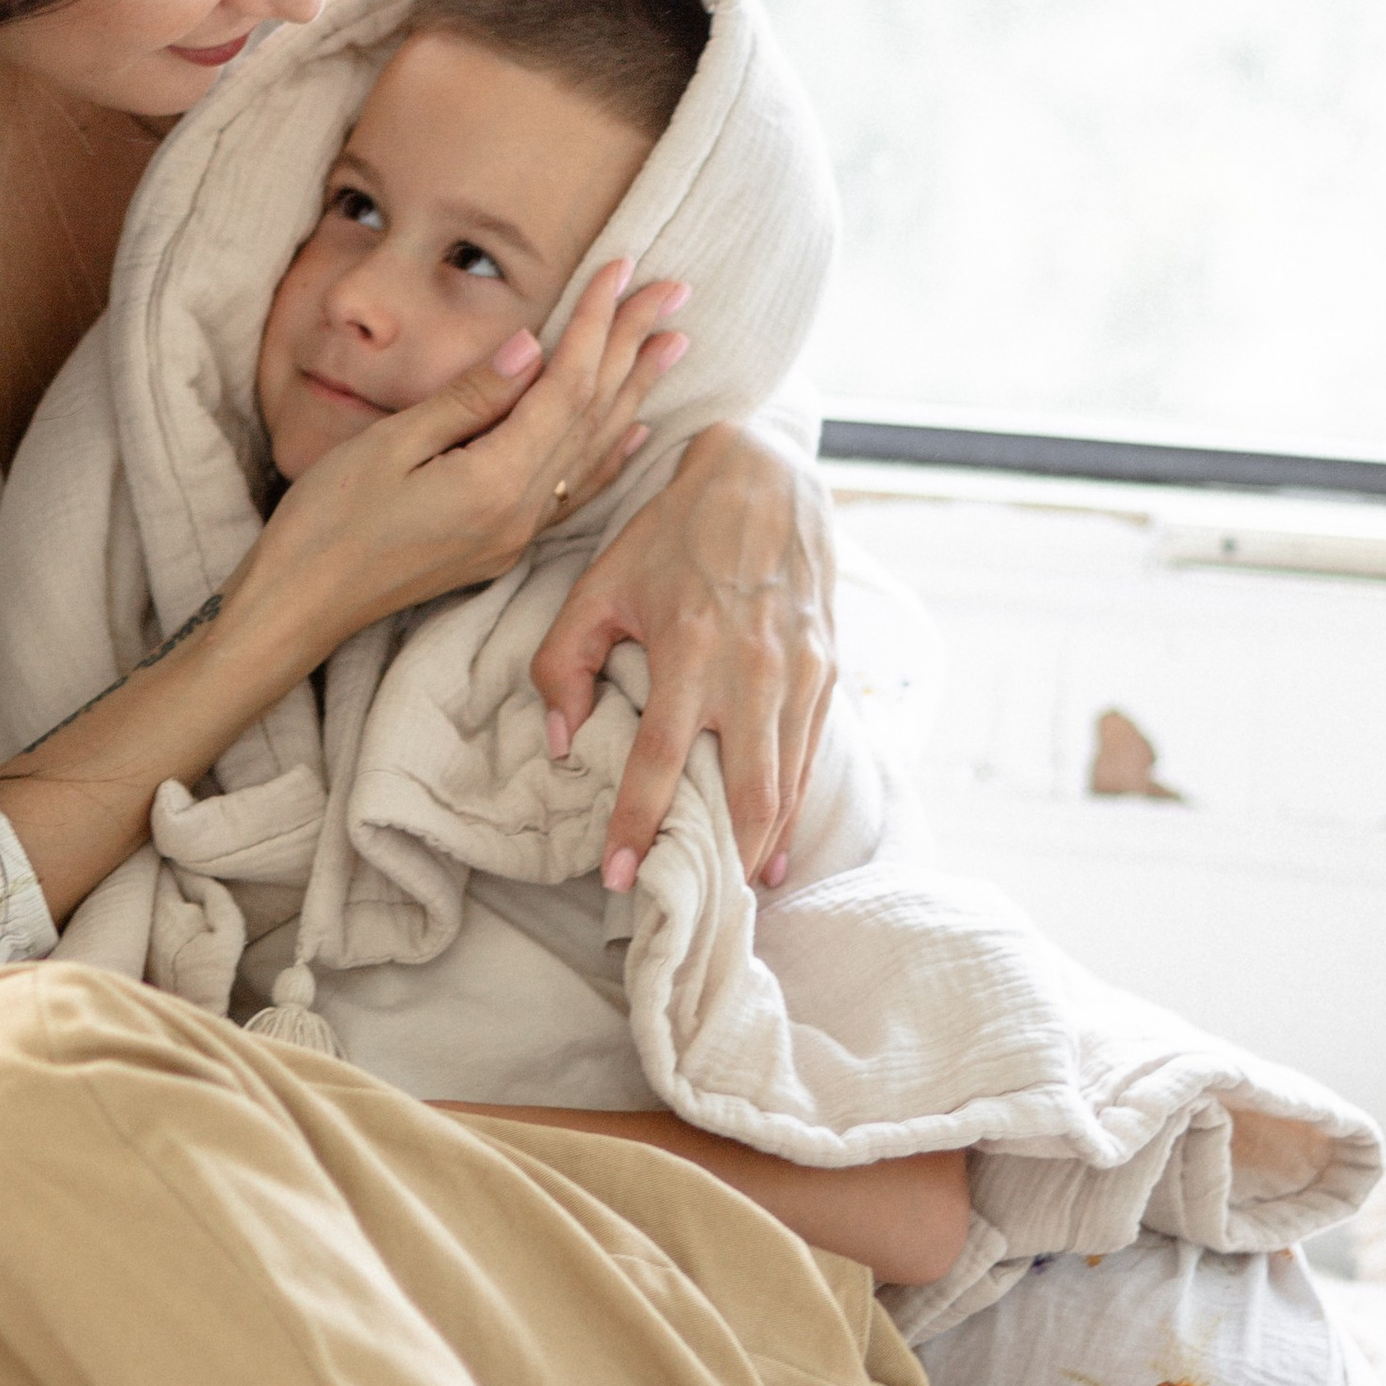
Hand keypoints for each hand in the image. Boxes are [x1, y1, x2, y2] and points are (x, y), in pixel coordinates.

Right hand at [238, 259, 688, 662]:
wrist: (299, 606)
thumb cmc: (327, 520)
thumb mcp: (389, 445)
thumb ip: (469, 399)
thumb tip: (532, 347)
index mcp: (493, 482)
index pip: (564, 386)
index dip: (596, 323)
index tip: (622, 268)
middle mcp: (519, 514)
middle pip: (593, 415)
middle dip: (632, 347)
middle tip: (675, 292)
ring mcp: (514, 536)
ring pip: (592, 453)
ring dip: (633, 394)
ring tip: (671, 346)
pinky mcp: (500, 547)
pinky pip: (573, 492)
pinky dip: (607, 456)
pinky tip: (634, 431)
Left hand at [530, 417, 835, 890]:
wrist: (767, 477)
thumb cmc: (671, 534)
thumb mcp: (600, 583)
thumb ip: (564, 660)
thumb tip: (557, 738)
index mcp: (692, 649)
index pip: (660, 759)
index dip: (637, 823)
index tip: (616, 877)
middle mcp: (754, 671)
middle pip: (746, 792)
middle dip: (722, 859)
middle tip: (693, 907)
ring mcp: (801, 675)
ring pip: (787, 785)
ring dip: (763, 846)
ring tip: (737, 896)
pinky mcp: (828, 673)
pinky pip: (811, 757)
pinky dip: (794, 809)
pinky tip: (777, 849)